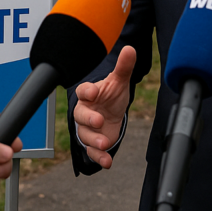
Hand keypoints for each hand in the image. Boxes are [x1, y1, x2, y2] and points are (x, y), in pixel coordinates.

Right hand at [72, 45, 136, 167]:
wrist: (112, 113)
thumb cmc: (111, 95)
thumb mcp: (119, 81)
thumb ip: (123, 67)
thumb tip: (131, 49)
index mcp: (88, 94)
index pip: (83, 90)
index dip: (87, 91)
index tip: (94, 91)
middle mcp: (84, 111)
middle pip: (80, 115)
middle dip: (89, 119)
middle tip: (99, 120)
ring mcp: (87, 129)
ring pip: (85, 135)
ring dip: (94, 140)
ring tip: (105, 143)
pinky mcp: (94, 143)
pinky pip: (92, 151)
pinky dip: (99, 157)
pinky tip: (107, 162)